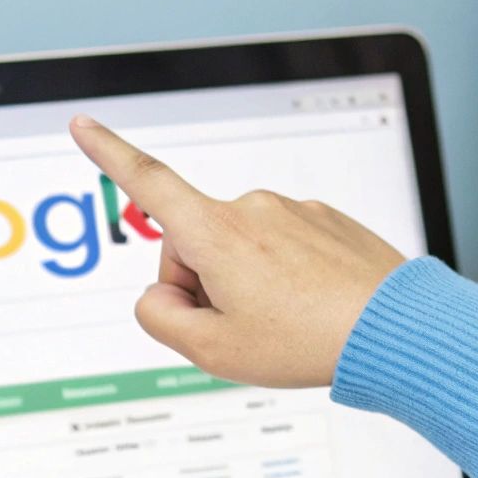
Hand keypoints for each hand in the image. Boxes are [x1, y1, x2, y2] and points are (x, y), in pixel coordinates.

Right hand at [69, 115, 405, 386]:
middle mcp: (252, 209)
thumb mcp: (211, 351)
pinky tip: (311, 309)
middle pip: (194, 244)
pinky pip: (285, 249)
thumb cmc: (306, 341)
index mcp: (215, 233)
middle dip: (202, 284)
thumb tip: (158, 295)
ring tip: (287, 324)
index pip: (146, 183)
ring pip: (242, 250)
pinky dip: (287, 279)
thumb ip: (160, 320)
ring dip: (248, 285)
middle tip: (240, 329)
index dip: (107, 154)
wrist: (395, 332)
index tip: (83, 126)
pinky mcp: (327, 222)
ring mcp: (293, 212)